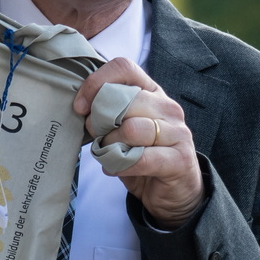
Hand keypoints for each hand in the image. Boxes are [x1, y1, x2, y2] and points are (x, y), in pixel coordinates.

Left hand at [73, 58, 204, 228]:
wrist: (176, 191)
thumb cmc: (144, 156)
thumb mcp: (125, 129)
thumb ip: (109, 114)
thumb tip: (81, 107)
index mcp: (153, 93)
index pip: (124, 68)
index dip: (96, 83)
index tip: (80, 106)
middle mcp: (168, 108)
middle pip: (125, 100)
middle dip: (100, 120)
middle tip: (96, 136)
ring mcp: (177, 133)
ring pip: (132, 129)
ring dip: (111, 145)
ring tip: (108, 154)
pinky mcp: (179, 160)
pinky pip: (142, 159)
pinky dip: (121, 166)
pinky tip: (116, 169)